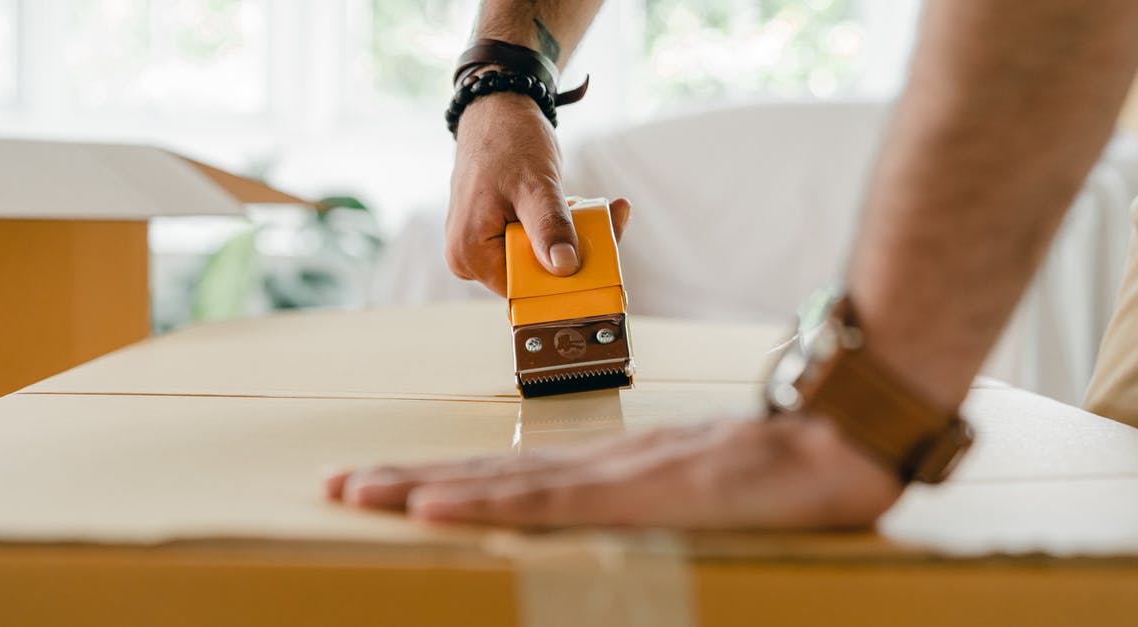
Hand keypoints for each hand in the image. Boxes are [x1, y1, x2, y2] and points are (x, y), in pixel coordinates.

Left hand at [326, 415, 902, 529]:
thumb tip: (630, 505)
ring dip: (421, 487)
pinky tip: (435, 504)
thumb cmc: (785, 468)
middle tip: (336, 483)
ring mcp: (616, 476)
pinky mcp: (638, 491)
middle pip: (488, 475)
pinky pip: (549, 501)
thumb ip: (666, 492)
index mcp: (613, 470)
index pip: (515, 477)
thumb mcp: (710, 487)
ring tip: (356, 491)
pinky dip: (485, 501)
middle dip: (407, 480)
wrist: (842, 440)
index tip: (390, 485)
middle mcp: (600, 466)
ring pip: (500, 484)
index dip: (449, 480)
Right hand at [446, 89, 630, 295]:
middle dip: (576, 252)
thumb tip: (565, 267)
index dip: (566, 279)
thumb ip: (549, 227)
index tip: (604, 257)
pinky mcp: (498, 235)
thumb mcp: (534, 185)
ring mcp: (483, 247)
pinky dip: (563, 228)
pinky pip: (537, 243)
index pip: (526, 289)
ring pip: (541, 259)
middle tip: (608, 220)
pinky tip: (579, 204)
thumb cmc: (508, 141)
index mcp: (470, 255)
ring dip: (574, 237)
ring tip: (593, 206)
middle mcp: (470, 258)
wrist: (497, 110)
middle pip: (536, 276)